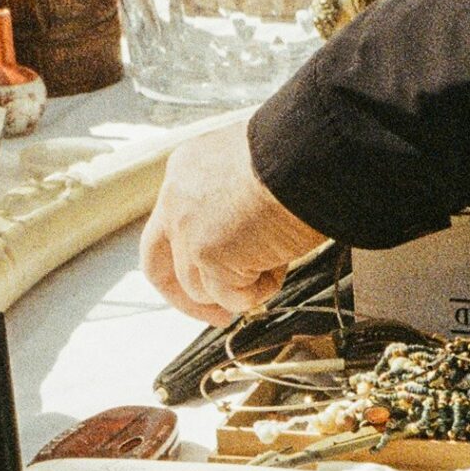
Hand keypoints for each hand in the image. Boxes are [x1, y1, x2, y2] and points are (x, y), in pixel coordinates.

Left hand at [141, 121, 327, 325]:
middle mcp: (176, 199)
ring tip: (279, 257)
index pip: (170, 226)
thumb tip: (248, 237)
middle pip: (158, 265)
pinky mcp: (208, 256)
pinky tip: (281, 262)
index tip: (212, 274)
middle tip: (217, 316)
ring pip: (201, 287)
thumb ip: (235, 201)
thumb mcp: (254, 169)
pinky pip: (232, 297)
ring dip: (243, 284)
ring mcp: (188, 230)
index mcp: (187, 170)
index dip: (189, 257)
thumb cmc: (299, 155)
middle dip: (184, 299)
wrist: (310, 154)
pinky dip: (260, 290)